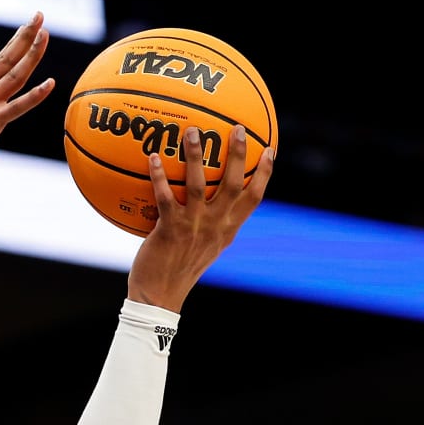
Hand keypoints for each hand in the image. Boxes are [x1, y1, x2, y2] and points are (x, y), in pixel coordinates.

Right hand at [0, 13, 53, 199]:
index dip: (14, 45)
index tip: (28, 28)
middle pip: (4, 59)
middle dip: (24, 36)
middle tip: (39, 15)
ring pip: (13, 75)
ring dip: (32, 53)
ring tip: (46, 35)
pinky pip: (17, 107)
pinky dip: (35, 95)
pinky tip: (51, 83)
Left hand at [127, 126, 277, 311]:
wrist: (160, 296)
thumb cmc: (179, 269)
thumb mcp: (205, 246)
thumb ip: (213, 223)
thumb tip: (210, 198)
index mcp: (228, 230)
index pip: (254, 198)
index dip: (264, 173)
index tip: (270, 148)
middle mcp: (215, 226)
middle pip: (235, 185)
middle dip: (238, 155)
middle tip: (237, 128)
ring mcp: (193, 228)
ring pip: (199, 185)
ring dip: (195, 156)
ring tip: (192, 131)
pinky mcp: (170, 231)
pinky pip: (165, 197)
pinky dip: (159, 176)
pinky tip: (153, 157)